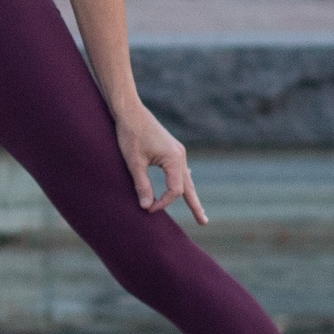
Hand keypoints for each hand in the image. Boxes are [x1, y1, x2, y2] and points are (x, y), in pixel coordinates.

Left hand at [115, 101, 205, 222]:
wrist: (130, 111)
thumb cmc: (130, 135)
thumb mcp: (134, 162)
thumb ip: (142, 185)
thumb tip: (146, 207)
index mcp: (174, 159)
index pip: (174, 191)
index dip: (162, 203)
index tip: (147, 209)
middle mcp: (180, 155)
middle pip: (188, 186)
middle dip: (195, 205)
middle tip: (204, 222)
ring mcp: (177, 151)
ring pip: (186, 178)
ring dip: (190, 194)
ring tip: (198, 210)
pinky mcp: (171, 149)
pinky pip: (181, 170)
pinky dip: (183, 181)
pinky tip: (186, 184)